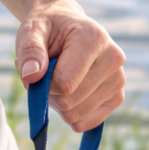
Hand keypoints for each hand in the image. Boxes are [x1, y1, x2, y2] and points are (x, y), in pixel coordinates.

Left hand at [16, 1, 125, 131]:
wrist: (64, 26)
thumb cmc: (47, 28)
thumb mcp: (31, 30)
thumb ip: (29, 50)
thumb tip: (31, 75)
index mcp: (94, 38)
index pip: (65, 83)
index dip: (44, 83)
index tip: (39, 67)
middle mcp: (114, 59)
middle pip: (70, 101)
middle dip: (50, 93)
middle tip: (47, 72)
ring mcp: (119, 79)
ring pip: (77, 115)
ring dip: (58, 103)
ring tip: (58, 78)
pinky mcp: (116, 96)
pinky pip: (87, 123)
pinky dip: (70, 113)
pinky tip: (68, 92)